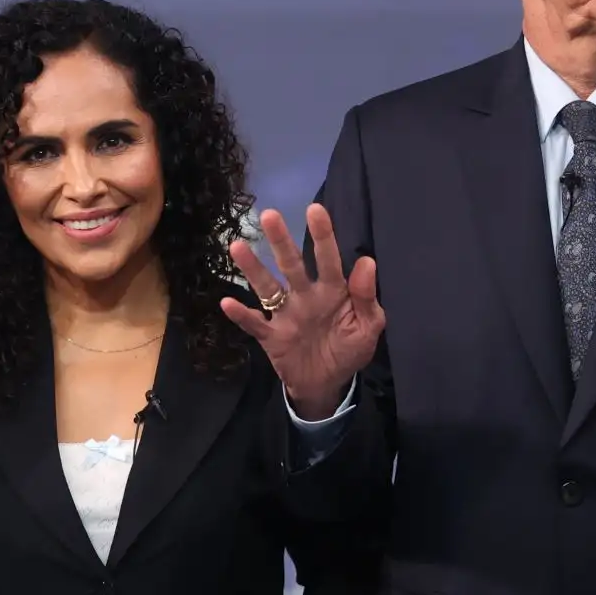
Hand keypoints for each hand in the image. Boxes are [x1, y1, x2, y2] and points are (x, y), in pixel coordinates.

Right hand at [220, 205, 382, 420]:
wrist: (327, 384)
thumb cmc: (348, 349)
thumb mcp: (368, 326)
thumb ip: (366, 297)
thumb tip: (366, 262)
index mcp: (332, 291)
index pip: (328, 259)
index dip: (322, 235)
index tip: (314, 210)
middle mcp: (305, 296)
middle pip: (291, 265)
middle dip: (281, 241)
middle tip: (269, 215)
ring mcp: (285, 315)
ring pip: (267, 288)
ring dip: (253, 269)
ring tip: (237, 246)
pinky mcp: (271, 336)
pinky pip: (254, 324)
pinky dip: (241, 315)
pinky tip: (227, 302)